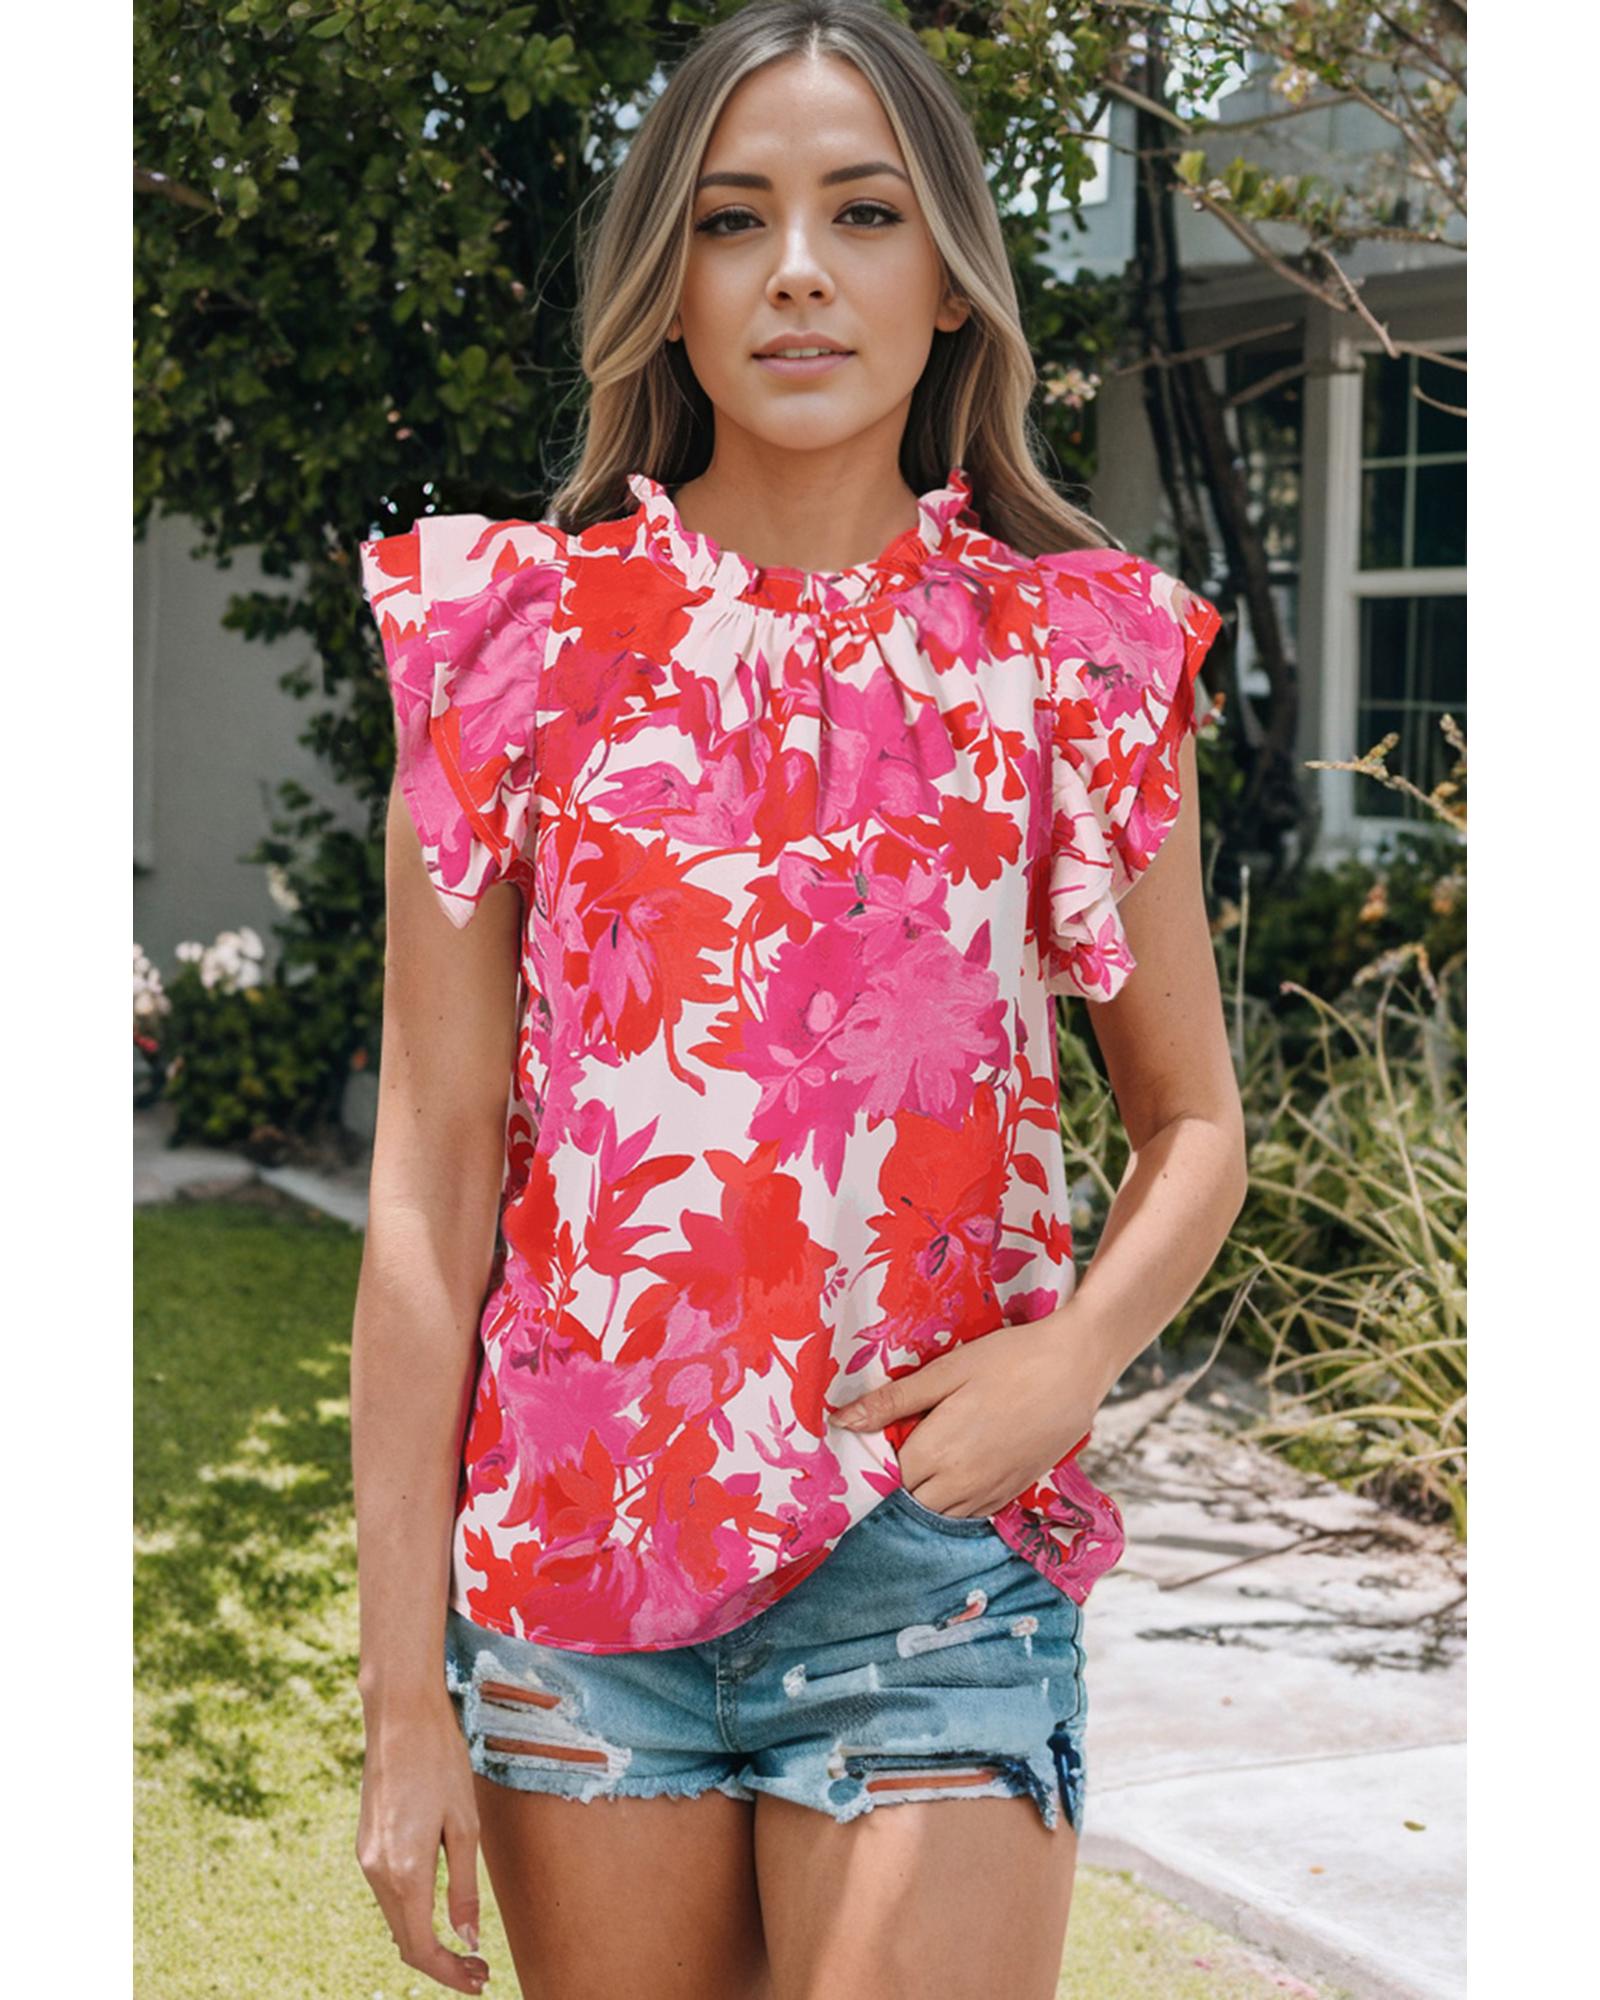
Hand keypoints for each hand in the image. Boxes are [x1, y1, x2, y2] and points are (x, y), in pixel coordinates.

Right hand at [356, 1686, 490, 1994]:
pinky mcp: (365, 1842)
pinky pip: (387, 1892)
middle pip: (404, 1940)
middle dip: (440, 1962)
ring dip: (425, 1937)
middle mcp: (376, 1871)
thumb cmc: (441, 1763)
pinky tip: (435, 1906)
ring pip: (395, 1917)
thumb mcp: (465, 1826)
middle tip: (479, 1969)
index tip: (480, 1981)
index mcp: (404, 1871)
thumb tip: (467, 1939)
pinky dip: (411, 1911)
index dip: (449, 1973)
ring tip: (464, 1945)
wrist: (400, 1717)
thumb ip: (464, 1888)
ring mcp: (365, 1856)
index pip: (420, 1948)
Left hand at [827, 1318, 1109, 1517]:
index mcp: (937, 1452)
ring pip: (941, 1515)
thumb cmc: (1010, 1359)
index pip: (887, 1479)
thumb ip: (893, 1401)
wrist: (1077, 1366)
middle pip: (911, 1502)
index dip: (876, 1462)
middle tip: (901, 1446)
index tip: (875, 1441)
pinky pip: (973, 1514)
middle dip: (899, 1482)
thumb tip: (839, 1420)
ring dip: (927, 1495)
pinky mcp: (1014, 1492)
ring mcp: (991, 1492)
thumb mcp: (947, 1371)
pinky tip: (958, 1471)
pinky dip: (957, 1501)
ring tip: (929, 1458)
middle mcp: (961, 1483)